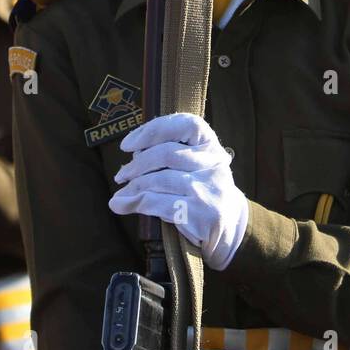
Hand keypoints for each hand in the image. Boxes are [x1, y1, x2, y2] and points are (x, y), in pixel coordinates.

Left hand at [109, 113, 248, 270]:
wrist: (229, 225)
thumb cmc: (202, 189)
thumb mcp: (193, 165)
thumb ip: (168, 155)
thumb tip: (130, 159)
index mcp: (210, 144)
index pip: (185, 124)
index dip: (153, 130)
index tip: (128, 144)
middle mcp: (213, 162)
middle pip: (167, 154)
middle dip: (137, 164)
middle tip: (121, 175)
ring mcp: (209, 188)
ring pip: (160, 180)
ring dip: (134, 187)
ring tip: (121, 194)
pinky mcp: (202, 212)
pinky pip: (160, 204)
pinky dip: (135, 204)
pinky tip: (122, 206)